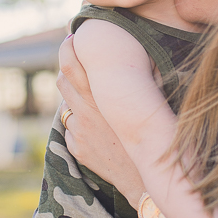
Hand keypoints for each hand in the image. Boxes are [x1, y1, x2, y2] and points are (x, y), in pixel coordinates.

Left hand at [55, 34, 144, 205]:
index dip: (67, 48)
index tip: (70, 39)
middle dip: (68, 70)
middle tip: (80, 67)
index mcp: (101, 96)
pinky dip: (80, 123)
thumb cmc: (155, 134)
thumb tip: (147, 53)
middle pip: (62, 80)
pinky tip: (99, 128)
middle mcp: (86, 111)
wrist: (147, 178)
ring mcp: (79, 131)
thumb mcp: (153, 101)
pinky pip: (72, 127)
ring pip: (67, 104)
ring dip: (76, 99)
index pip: (70, 64)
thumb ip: (148, 76)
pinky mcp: (77, 147)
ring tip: (95, 102)